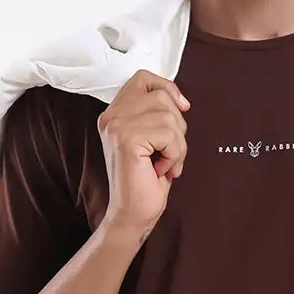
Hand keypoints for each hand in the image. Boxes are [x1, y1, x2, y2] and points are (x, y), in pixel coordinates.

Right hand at [96, 69, 189, 238]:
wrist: (133, 215)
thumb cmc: (144, 182)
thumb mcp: (153, 139)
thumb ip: (157, 115)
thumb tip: (180, 100)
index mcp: (114, 114)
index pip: (143, 79)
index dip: (167, 88)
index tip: (182, 108)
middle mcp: (111, 117)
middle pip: (161, 96)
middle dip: (177, 126)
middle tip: (169, 153)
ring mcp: (117, 126)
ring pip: (169, 116)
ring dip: (178, 144)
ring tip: (166, 163)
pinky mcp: (126, 139)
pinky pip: (169, 134)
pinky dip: (175, 154)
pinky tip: (161, 169)